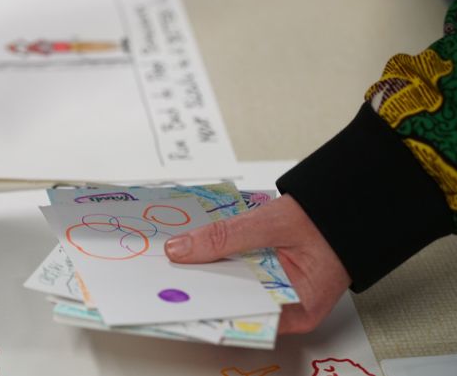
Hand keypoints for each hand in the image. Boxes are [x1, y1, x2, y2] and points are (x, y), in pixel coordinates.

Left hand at [164, 194, 350, 333]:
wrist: (350, 206)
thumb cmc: (326, 221)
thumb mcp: (271, 223)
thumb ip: (224, 237)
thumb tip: (181, 250)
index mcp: (296, 310)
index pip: (241, 316)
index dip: (207, 304)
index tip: (178, 290)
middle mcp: (287, 309)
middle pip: (233, 303)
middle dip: (204, 286)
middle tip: (171, 271)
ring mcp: (278, 294)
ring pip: (233, 287)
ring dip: (210, 272)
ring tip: (181, 259)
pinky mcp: (270, 278)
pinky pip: (240, 274)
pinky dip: (223, 261)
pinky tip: (201, 249)